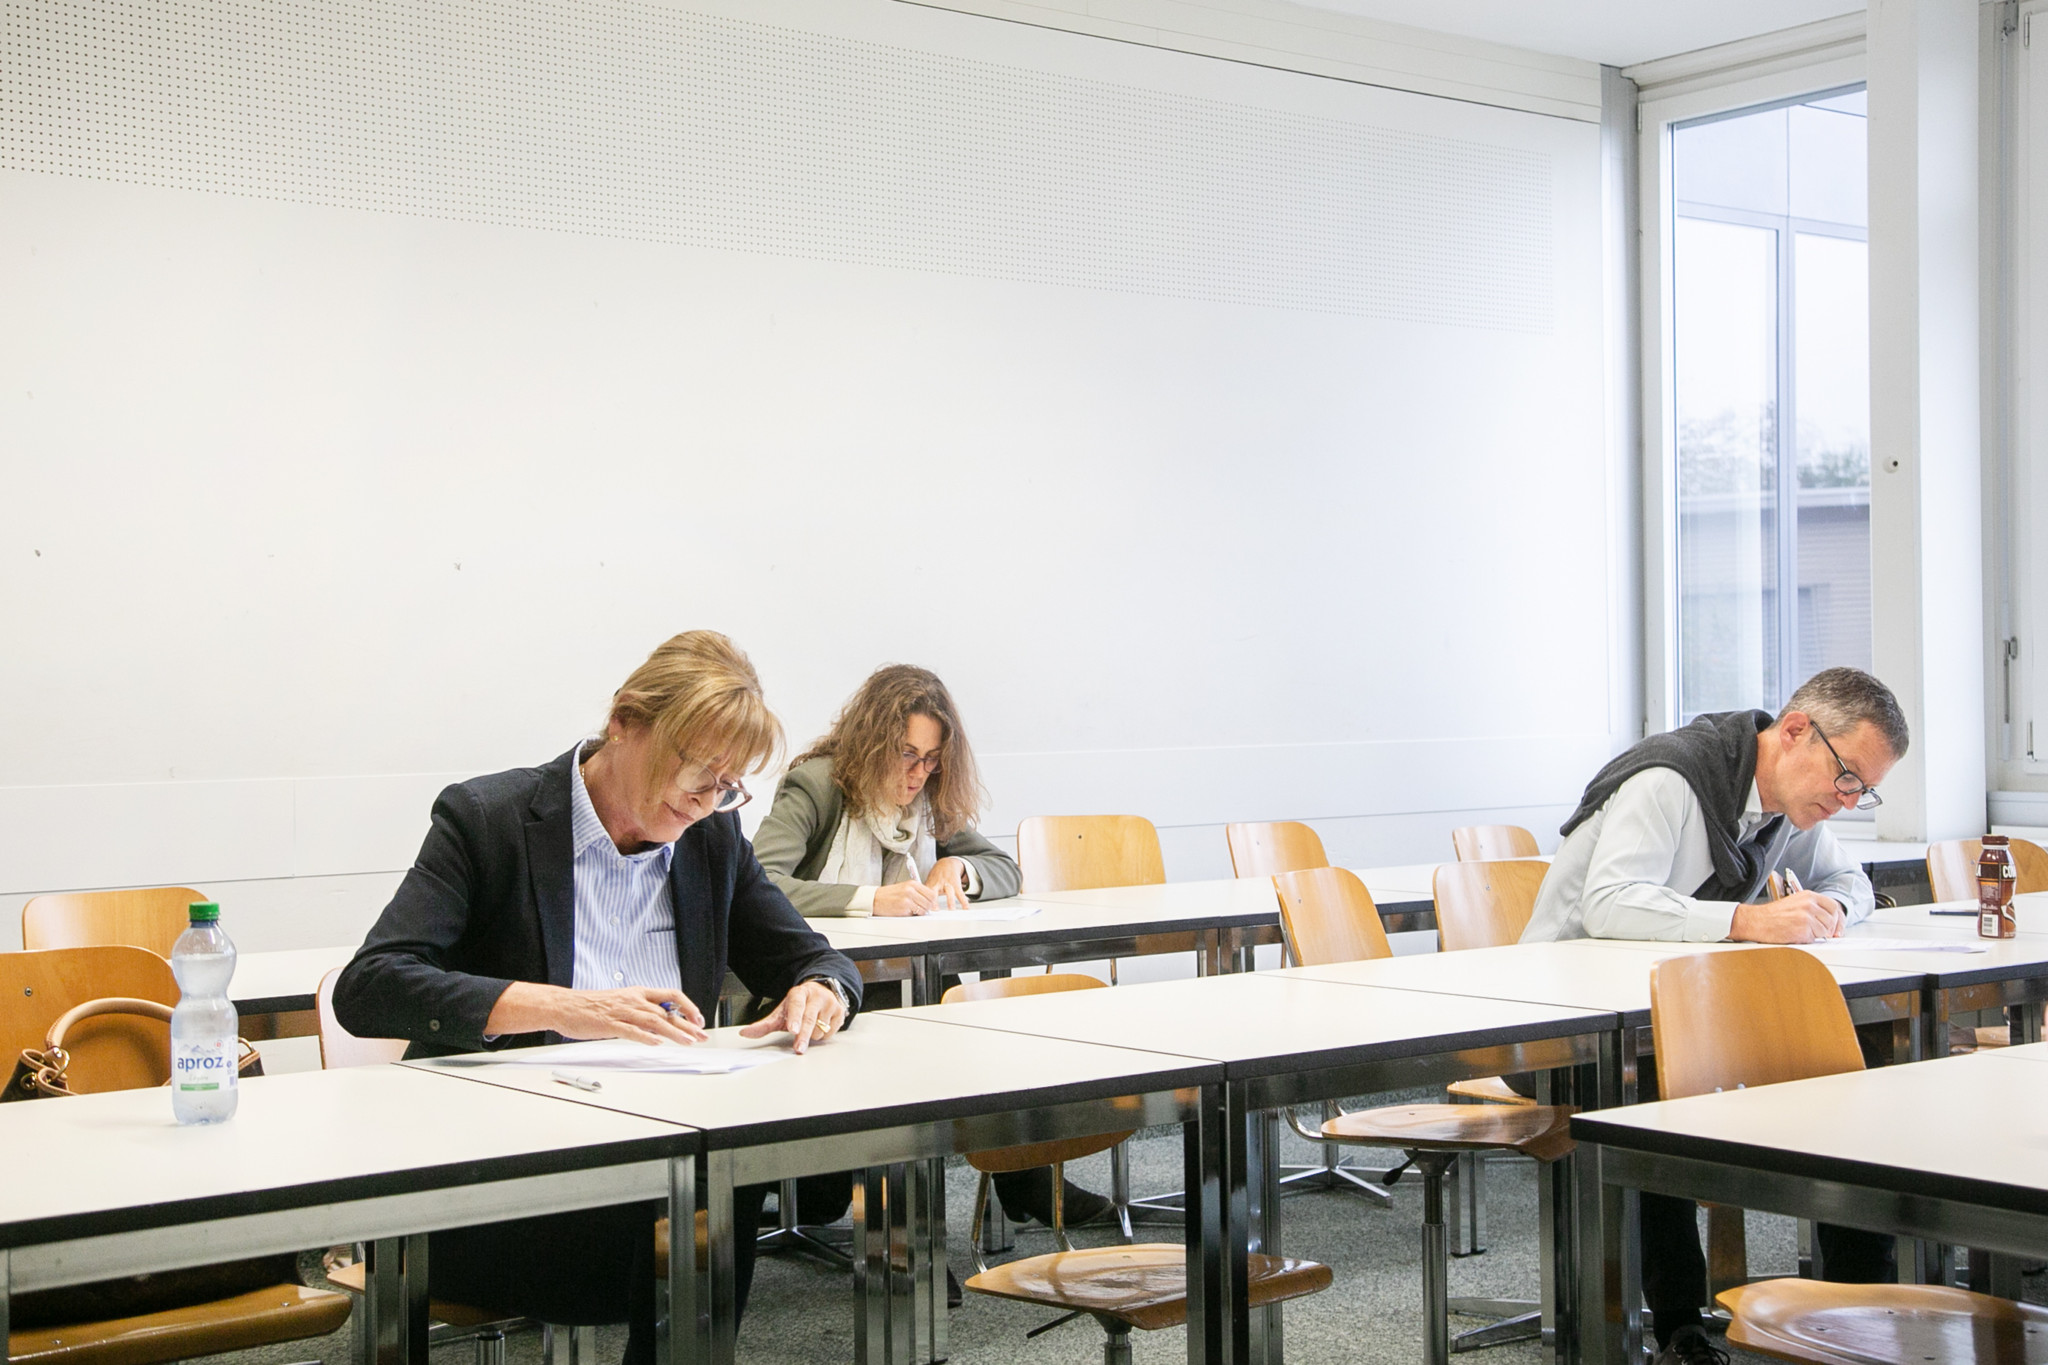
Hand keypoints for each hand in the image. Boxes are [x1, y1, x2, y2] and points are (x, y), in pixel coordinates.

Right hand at [486, 982, 706, 1044]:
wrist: (564, 1005)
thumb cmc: (591, 1006)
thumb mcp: (621, 1001)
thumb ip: (640, 1009)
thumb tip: (660, 1020)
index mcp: (638, 993)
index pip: (671, 995)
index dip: (688, 1006)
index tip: (698, 1018)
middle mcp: (633, 1000)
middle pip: (667, 1011)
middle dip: (688, 1024)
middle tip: (702, 1035)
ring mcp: (622, 1012)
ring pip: (655, 1021)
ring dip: (674, 1032)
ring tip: (688, 1041)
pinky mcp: (610, 1024)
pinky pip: (631, 1031)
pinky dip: (646, 1037)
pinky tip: (657, 1043)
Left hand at [738, 980, 847, 1054]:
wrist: (821, 992)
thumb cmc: (798, 1005)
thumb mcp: (781, 1012)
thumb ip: (764, 1024)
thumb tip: (745, 1033)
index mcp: (799, 993)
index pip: (796, 1005)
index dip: (794, 1018)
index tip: (792, 1028)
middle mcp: (816, 996)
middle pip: (809, 1019)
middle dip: (803, 1035)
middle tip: (799, 1048)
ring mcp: (830, 1003)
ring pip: (820, 1029)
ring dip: (812, 1035)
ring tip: (809, 1028)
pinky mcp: (840, 1011)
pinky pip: (830, 1032)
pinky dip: (824, 1034)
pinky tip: (821, 1026)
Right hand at [873, 881, 939, 915]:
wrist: (875, 899)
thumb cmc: (888, 895)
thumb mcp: (904, 888)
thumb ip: (917, 892)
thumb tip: (929, 901)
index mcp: (912, 884)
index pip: (931, 893)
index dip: (933, 901)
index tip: (930, 905)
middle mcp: (911, 890)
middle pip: (930, 902)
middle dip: (928, 908)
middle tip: (922, 909)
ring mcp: (908, 898)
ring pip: (924, 909)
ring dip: (920, 912)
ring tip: (913, 911)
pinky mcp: (904, 907)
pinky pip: (915, 914)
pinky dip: (913, 915)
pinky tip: (906, 912)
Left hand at [924, 857, 969, 909]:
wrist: (947, 863)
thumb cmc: (936, 876)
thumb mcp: (929, 882)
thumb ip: (925, 893)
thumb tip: (920, 905)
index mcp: (930, 884)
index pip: (925, 893)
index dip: (924, 901)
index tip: (924, 909)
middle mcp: (938, 884)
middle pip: (935, 892)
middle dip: (934, 901)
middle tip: (935, 909)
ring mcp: (947, 883)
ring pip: (949, 892)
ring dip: (950, 901)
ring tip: (951, 909)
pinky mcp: (956, 884)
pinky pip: (960, 893)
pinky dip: (963, 901)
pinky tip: (966, 907)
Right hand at [1730, 892, 1846, 943]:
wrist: (1756, 921)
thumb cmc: (1772, 915)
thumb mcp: (1794, 903)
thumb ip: (1812, 908)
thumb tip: (1828, 920)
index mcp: (1808, 896)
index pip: (1833, 906)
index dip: (1836, 919)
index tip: (1835, 927)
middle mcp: (1809, 904)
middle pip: (1831, 920)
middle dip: (1826, 929)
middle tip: (1816, 932)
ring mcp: (1807, 916)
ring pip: (1824, 931)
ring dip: (1815, 935)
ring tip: (1800, 931)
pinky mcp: (1803, 928)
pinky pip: (1814, 938)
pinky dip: (1806, 940)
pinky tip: (1795, 935)